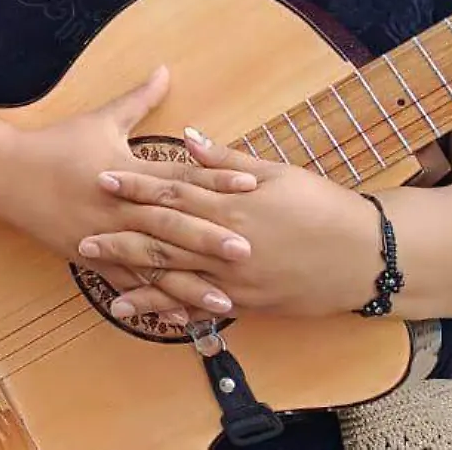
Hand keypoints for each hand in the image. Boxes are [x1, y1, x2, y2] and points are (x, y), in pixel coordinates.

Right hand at [0, 68, 259, 322]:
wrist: (4, 174)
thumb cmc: (54, 144)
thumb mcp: (98, 119)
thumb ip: (138, 100)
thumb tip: (165, 70)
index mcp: (124, 172)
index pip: (177, 176)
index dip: (215, 180)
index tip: (251, 185)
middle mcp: (116, 207)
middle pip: (169, 225)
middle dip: (208, 240)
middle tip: (247, 251)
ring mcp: (103, 236)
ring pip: (151, 263)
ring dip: (189, 284)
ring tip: (226, 301)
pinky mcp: (90, 258)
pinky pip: (126, 283)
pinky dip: (152, 300)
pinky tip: (179, 317)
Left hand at [85, 130, 383, 318]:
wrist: (368, 255)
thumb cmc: (323, 206)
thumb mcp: (277, 173)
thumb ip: (227, 160)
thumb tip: (188, 138)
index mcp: (232, 205)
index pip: (172, 191)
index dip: (134, 185)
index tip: (101, 177)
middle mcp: (228, 244)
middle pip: (164, 237)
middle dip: (121, 234)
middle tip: (83, 235)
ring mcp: (236, 277)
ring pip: (177, 279)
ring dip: (138, 281)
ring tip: (102, 285)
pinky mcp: (250, 302)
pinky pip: (204, 307)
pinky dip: (175, 310)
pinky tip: (150, 313)